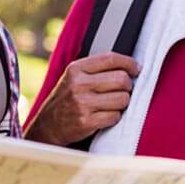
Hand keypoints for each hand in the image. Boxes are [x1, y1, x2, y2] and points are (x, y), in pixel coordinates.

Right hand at [25, 52, 140, 145]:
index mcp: (76, 69)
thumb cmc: (66, 99)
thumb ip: (96, 70)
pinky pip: (115, 116)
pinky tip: (104, 116)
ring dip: (122, 103)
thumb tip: (131, 68)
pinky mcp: (86, 121)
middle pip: (121, 79)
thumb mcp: (74, 77)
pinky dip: (114, 117)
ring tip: (111, 104)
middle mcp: (79, 84)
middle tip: (123, 90)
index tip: (136, 69)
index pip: (111, 59)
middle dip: (127, 86)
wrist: (48, 125)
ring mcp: (82, 103)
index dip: (129, 63)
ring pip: (122, 99)